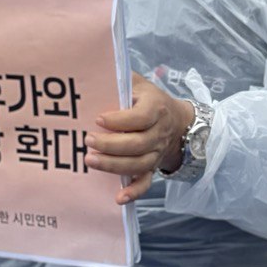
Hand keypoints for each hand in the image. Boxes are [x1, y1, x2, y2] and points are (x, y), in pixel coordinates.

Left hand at [86, 73, 194, 204]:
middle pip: (137, 143)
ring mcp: (156, 152)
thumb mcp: (140, 85)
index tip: (98, 119)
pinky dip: (133, 191)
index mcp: (156, 109)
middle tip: (88, 140)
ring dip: (113, 165)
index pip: (141, 117)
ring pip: (137, 164)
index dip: (120, 120)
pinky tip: (118, 198)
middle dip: (110, 144)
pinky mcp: (152, 167)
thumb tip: (96, 69)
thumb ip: (122, 79)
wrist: (178, 121)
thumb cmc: (150, 100)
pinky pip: (146, 182)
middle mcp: (158, 132)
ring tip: (90, 161)